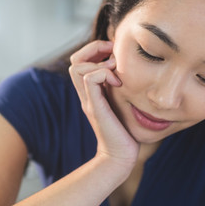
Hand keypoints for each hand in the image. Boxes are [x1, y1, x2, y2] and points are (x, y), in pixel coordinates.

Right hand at [69, 40, 139, 167]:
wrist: (120, 157)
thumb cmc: (125, 132)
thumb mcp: (122, 104)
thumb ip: (119, 90)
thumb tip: (130, 73)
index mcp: (90, 93)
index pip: (79, 62)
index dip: (94, 51)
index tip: (114, 55)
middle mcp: (86, 95)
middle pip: (74, 61)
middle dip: (94, 49)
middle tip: (113, 54)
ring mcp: (88, 100)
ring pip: (77, 67)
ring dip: (98, 62)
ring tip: (115, 72)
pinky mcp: (95, 107)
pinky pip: (90, 79)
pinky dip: (104, 74)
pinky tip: (118, 84)